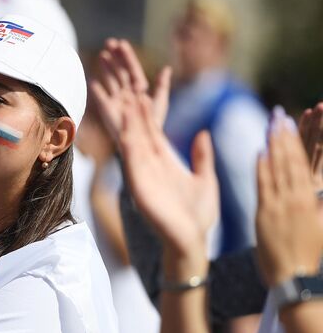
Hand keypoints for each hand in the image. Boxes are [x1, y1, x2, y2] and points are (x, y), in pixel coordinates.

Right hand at [91, 38, 171, 141]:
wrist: (142, 142)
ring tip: (101, 55)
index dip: (127, 56)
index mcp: (139, 88)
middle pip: (120, 70)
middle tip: (108, 42)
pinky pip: (100, 95)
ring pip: (111, 79)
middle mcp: (127, 92)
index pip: (132, 68)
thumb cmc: (153, 124)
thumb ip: (162, 86)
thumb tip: (166, 68)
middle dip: (115, 57)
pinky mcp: (107, 108)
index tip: (121, 43)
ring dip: (106, 67)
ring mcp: (116, 99)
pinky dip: (96, 88)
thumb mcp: (160, 103)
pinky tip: (92, 79)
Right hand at [117, 90, 218, 272]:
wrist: (191, 242)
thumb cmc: (197, 216)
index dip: (147, 114)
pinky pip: (133, 164)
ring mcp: (143, 177)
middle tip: (130, 90)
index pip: (153, 133)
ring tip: (128, 103)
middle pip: (140, 134)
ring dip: (130, 125)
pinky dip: (130, 147)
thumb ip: (202, 157)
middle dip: (135, 114)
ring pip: (134, 145)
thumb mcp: (205, 179)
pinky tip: (127, 131)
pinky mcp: (140, 189)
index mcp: (164, 163)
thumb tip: (203, 133)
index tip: (143, 93)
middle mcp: (150, 167)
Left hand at [256, 108, 322, 285]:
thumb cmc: (310, 255)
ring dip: (273, 145)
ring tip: (271, 125)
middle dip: (285, 136)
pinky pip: (264, 188)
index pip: (303, 163)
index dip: (296, 141)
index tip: (292, 122)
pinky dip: (262, 169)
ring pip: (277, 170)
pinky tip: (260, 152)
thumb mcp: (321, 225)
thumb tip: (316, 190)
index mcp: (310, 200)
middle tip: (279, 115)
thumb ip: (318, 203)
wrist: (296, 279)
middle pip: (290, 161)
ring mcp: (281, 206)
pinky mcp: (266, 216)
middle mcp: (297, 199)